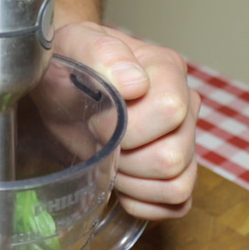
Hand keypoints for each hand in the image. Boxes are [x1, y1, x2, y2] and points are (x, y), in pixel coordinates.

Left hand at [53, 22, 199, 220]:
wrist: (61, 86)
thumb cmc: (70, 64)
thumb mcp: (74, 44)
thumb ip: (103, 53)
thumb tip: (136, 83)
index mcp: (168, 71)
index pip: (170, 112)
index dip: (127, 127)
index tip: (95, 120)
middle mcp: (187, 106)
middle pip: (172, 158)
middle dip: (125, 159)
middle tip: (99, 143)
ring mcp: (186, 141)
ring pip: (177, 186)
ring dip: (133, 184)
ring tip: (109, 161)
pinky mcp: (177, 172)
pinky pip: (177, 205)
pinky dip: (144, 203)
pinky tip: (120, 182)